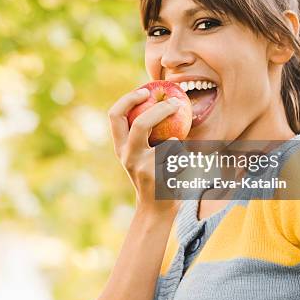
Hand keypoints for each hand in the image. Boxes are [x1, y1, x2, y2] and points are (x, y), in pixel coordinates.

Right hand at [108, 87, 183, 215]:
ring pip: (167, 142)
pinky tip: (183, 163)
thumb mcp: (142, 153)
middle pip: (139, 124)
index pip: (115, 115)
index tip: (145, 90)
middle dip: (158, 110)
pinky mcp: (159, 178)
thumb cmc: (153, 174)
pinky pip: (180, 157)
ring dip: (179, 140)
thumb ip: (145, 132)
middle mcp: (127, 155)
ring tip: (183, 137)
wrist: (156, 208)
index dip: (128, 99)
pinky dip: (184, 155)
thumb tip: (163, 99)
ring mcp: (142, 167)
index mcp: (120, 146)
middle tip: (175, 102)